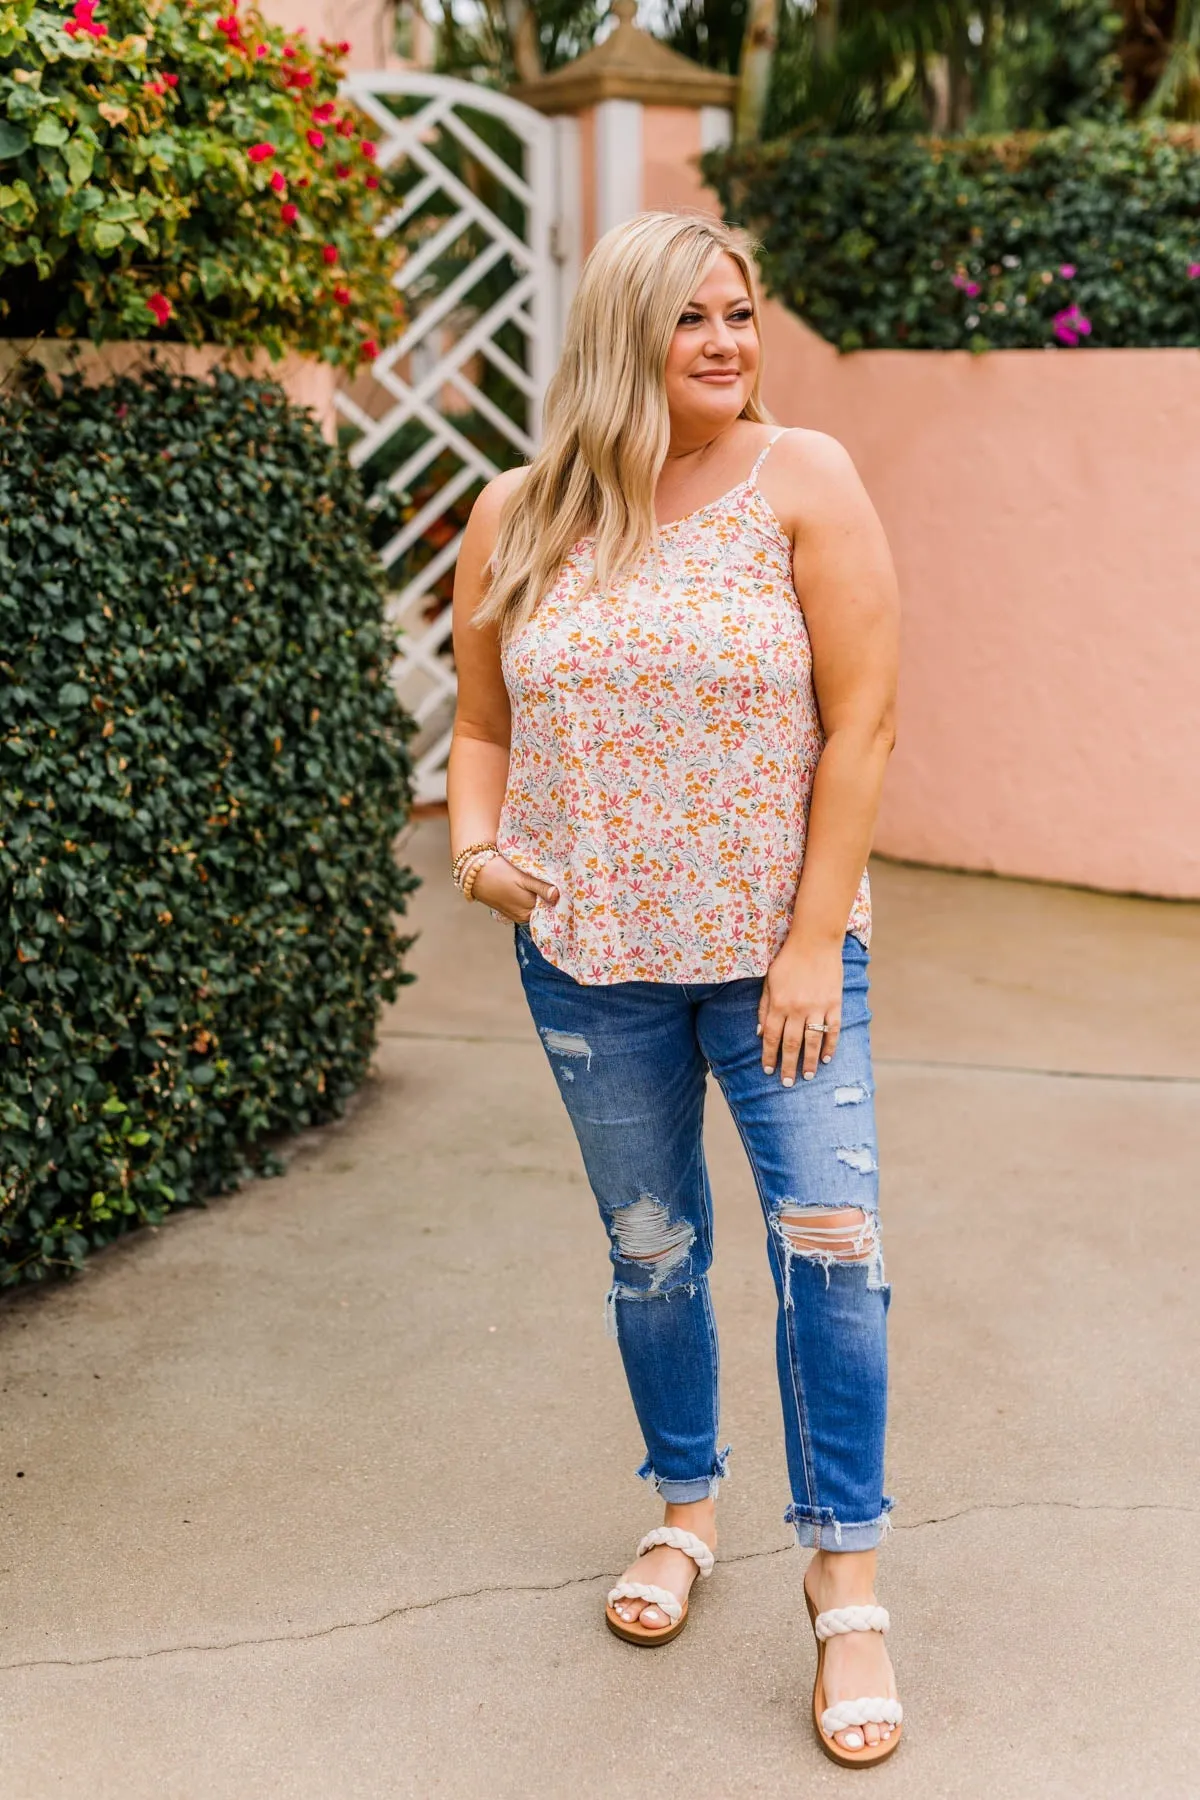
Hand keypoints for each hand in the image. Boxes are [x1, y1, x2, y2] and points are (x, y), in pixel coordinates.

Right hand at [470, 852, 558, 922]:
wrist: (475, 873)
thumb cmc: (499, 873)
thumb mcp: (523, 878)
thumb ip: (541, 887)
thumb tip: (557, 896)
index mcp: (528, 912)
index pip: (552, 911)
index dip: (562, 901)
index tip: (570, 889)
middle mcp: (524, 917)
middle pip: (546, 910)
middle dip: (554, 899)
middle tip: (564, 884)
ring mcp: (518, 914)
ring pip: (538, 907)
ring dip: (544, 897)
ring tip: (552, 883)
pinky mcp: (512, 909)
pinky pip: (529, 905)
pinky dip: (535, 898)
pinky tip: (537, 887)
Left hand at [756, 937, 843, 1085]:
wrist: (815, 941)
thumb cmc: (788, 961)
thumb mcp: (769, 981)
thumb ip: (764, 1008)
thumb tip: (760, 1034)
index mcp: (779, 1004)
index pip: (772, 1037)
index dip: (769, 1056)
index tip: (768, 1070)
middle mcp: (797, 1009)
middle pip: (791, 1044)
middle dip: (788, 1066)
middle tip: (787, 1083)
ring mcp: (817, 1008)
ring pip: (813, 1042)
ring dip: (810, 1062)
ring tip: (808, 1076)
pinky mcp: (834, 1004)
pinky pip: (833, 1030)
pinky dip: (831, 1046)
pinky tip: (828, 1058)